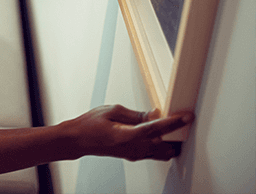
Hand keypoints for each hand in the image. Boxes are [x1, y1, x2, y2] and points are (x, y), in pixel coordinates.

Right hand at [63, 104, 193, 161]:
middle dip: (177, 135)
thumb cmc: (90, 125)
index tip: (187, 117)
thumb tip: (154, 114)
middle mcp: (134, 148)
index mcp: (128, 135)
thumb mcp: (112, 111)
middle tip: (182, 121)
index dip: (174, 123)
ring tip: (173, 128)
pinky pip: (156, 154)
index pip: (157, 129)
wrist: (79, 140)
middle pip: (167, 146)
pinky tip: (160, 135)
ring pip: (164, 152)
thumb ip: (136, 114)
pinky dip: (162, 145)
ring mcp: (135, 154)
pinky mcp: (134, 155)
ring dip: (171, 142)